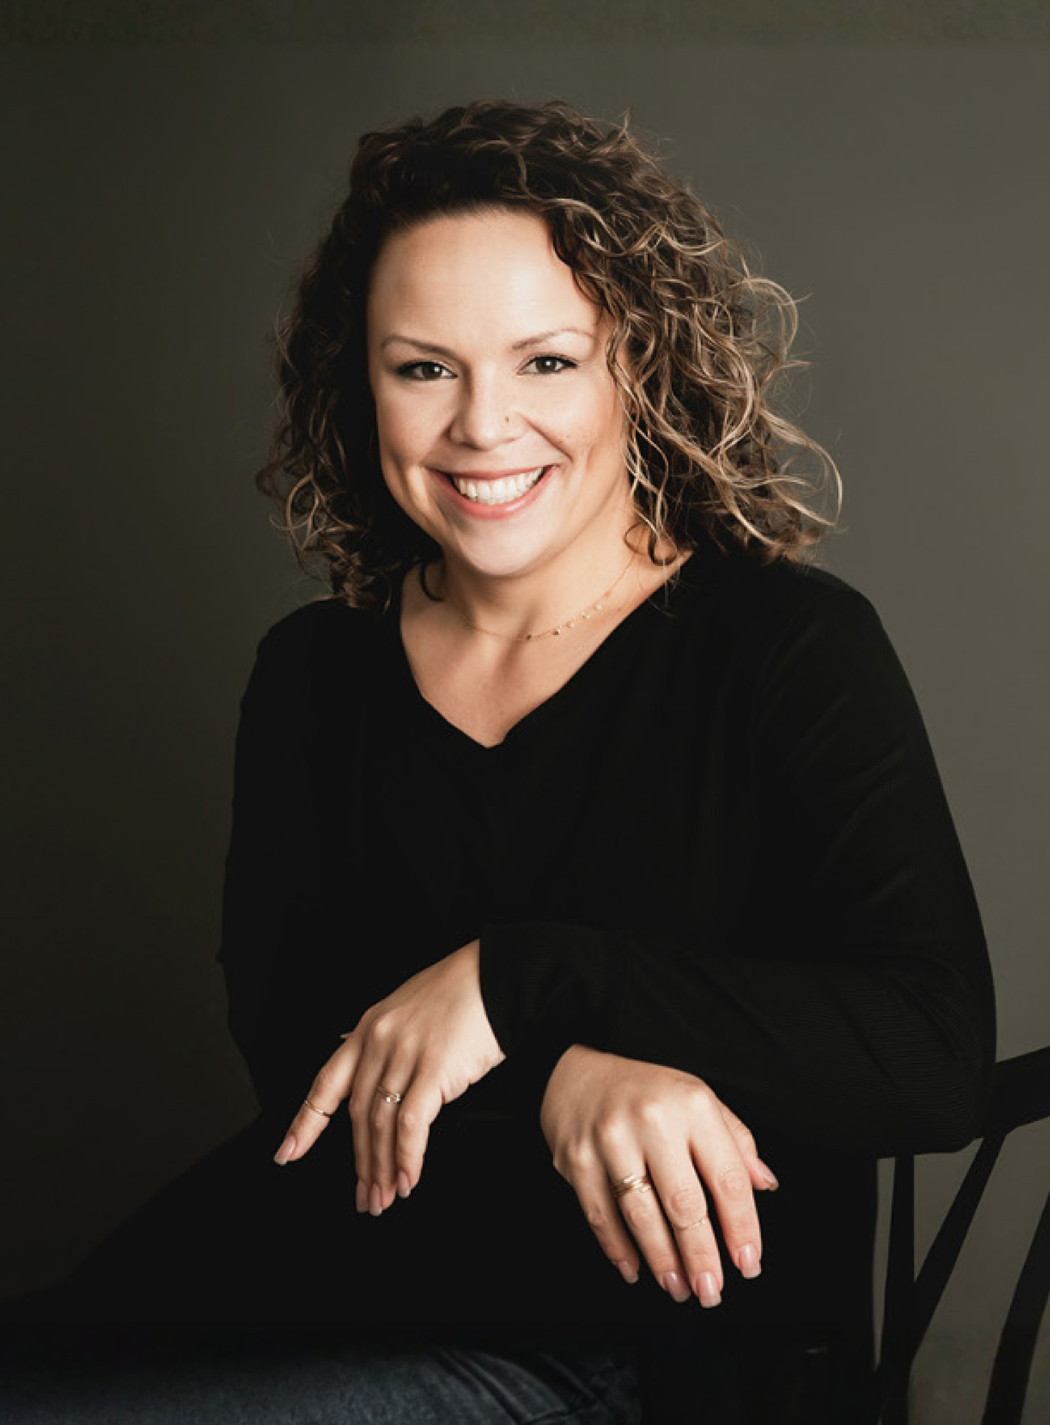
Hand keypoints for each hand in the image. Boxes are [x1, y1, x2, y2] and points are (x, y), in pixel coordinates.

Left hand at [272, 940, 504, 1213]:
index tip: (288, 1152)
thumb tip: (366, 1065)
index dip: (306, 1122)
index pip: (326, 1084)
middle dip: (360, 1163)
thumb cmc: (462, 992)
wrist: (497, 974)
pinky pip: (411, 1124)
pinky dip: (407, 1158)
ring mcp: (404, 1055)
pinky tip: (408, 1178)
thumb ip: (385, 1040)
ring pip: (381, 1125)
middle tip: (364, 1197)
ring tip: (385, 1198)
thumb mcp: (407, 1008)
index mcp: (368, 1028)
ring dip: (382, 1169)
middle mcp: (379, 1042)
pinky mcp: (433, 1068)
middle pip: (357, 1115)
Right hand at [540, 1045, 778, 1308]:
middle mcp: (652, 1119)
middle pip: (684, 1204)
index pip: (727, 1176)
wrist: (578, 1074)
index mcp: (692, 1105)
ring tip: (679, 1287)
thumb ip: (736, 1141)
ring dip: (663, 1261)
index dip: (741, 1226)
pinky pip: (600, 1215)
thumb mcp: (698, 1098)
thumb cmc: (647, 1091)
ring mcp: (610, 1139)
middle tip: (711, 1291)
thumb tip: (766, 1184)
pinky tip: (635, 1269)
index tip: (748, 1262)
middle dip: (701, 1256)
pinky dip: (618, 1249)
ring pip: (642, 1216)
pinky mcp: (577, 1158)